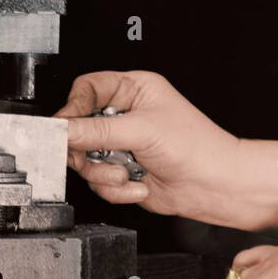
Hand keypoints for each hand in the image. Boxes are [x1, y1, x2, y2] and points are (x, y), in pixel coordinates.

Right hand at [57, 70, 277, 229]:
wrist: (215, 186)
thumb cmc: (197, 148)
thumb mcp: (141, 131)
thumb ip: (96, 131)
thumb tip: (62, 128)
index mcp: (134, 89)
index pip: (87, 89)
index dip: (73, 108)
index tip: (65, 128)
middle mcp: (127, 114)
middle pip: (79, 127)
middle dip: (87, 149)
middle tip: (94, 156)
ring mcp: (124, 144)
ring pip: (86, 158)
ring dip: (104, 172)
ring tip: (126, 173)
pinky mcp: (123, 170)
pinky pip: (99, 181)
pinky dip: (116, 188)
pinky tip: (139, 185)